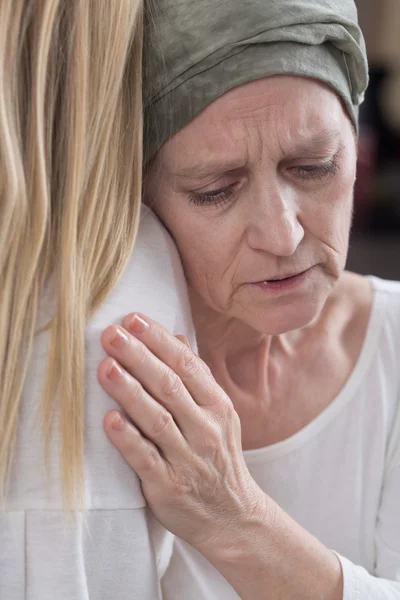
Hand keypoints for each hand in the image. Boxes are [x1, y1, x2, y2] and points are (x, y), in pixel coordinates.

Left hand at [98, 313, 266, 556]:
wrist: (233, 516)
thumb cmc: (218, 457)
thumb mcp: (218, 415)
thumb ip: (197, 377)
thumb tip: (177, 336)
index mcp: (218, 406)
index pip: (188, 365)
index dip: (159, 341)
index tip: (133, 320)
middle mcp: (205, 429)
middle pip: (170, 386)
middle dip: (139, 357)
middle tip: (112, 334)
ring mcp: (188, 459)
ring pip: (157, 419)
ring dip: (130, 392)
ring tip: (105, 367)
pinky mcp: (169, 486)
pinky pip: (146, 459)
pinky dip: (128, 439)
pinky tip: (109, 419)